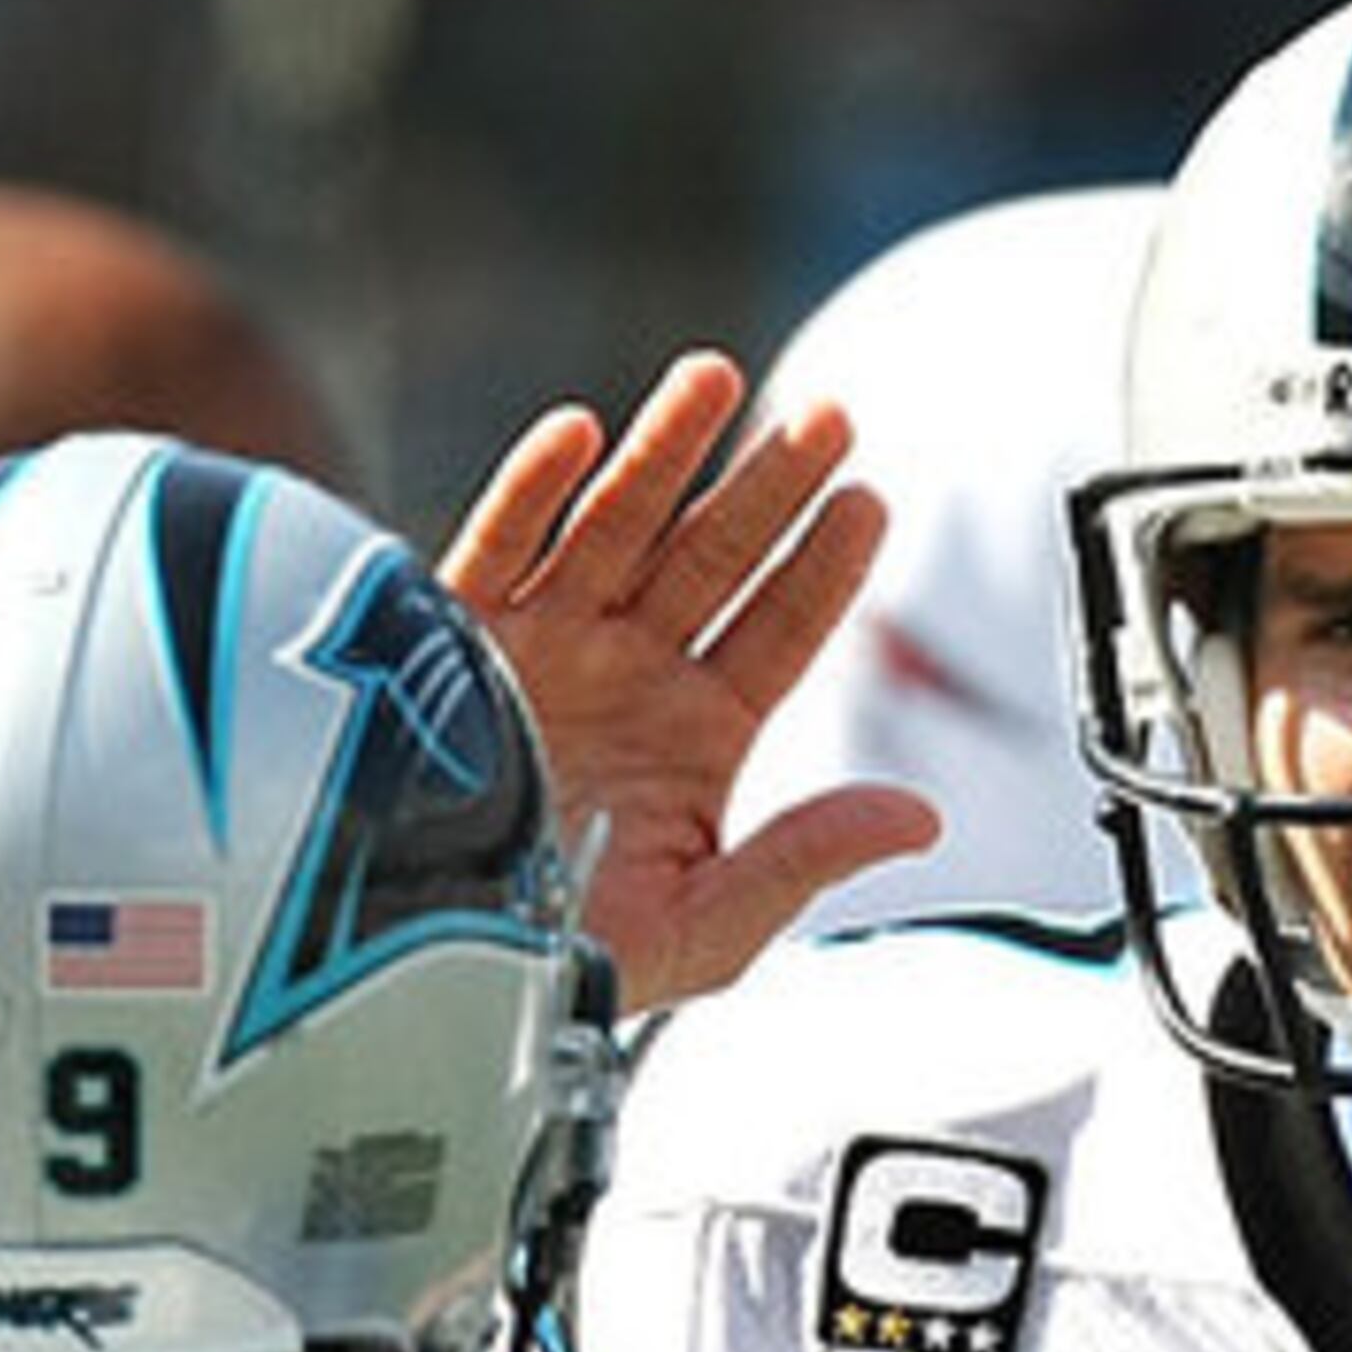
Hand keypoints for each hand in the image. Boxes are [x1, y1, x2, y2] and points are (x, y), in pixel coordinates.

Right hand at [440, 359, 935, 1011]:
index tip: (871, 502)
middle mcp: (627, 675)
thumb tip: (922, 816)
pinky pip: (496, 548)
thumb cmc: (568, 962)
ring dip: (666, 452)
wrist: (430, 972)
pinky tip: (581, 434)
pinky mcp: (453, 644)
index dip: (824, 568)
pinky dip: (535, 492)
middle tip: (831, 419)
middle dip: (769, 487)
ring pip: (615, 527)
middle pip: (712, 558)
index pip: (779, 631)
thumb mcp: (711, 925)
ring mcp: (545, 647)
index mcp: (697, 735)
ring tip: (719, 379)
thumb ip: (807, 857)